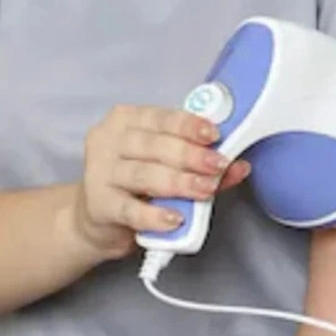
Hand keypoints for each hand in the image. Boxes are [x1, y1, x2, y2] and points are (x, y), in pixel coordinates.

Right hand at [72, 103, 250, 259]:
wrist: (97, 218)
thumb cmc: (135, 183)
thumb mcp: (165, 165)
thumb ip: (199, 164)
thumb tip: (239, 164)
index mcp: (126, 119)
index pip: (160, 117)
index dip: (188, 125)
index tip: (214, 135)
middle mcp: (109, 140)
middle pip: (153, 145)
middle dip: (190, 155)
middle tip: (217, 165)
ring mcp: (99, 172)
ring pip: (144, 174)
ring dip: (179, 182)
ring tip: (205, 190)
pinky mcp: (99, 205)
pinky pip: (130, 209)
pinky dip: (155, 214)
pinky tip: (175, 217)